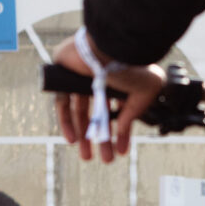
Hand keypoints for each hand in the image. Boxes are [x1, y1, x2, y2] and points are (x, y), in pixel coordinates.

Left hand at [51, 35, 165, 162]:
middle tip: (105, 159)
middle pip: (97, 114)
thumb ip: (131, 115)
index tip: (121, 151)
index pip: (118, 110)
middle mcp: (99, 78)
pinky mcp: (64, 76)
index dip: (120, 132)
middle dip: (101, 139)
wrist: (112, 46)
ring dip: (84, 135)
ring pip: (80, 111)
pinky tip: (73, 140)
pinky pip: (63, 103)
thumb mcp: (142, 94)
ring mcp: (80, 77)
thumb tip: (121, 133)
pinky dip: (66, 122)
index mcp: (119, 78)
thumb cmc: (131, 64)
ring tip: (88, 156)